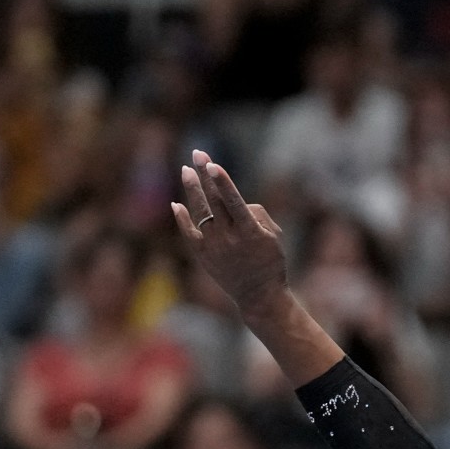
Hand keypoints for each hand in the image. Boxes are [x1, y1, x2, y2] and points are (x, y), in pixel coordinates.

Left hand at [173, 152, 289, 316]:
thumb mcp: (274, 236)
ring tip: (186, 170)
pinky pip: (189, 233)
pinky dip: (182, 219)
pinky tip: (176, 203)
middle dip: (205, 175)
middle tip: (198, 153)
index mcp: (250, 232)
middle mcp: (229, 237)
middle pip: (213, 200)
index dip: (222, 181)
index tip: (213, 165)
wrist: (258, 295)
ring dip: (193, 190)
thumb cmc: (270, 262)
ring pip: (199, 212)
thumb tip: (233, 203)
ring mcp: (214, 247)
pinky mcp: (203, 256)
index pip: (233, 201)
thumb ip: (256, 214)